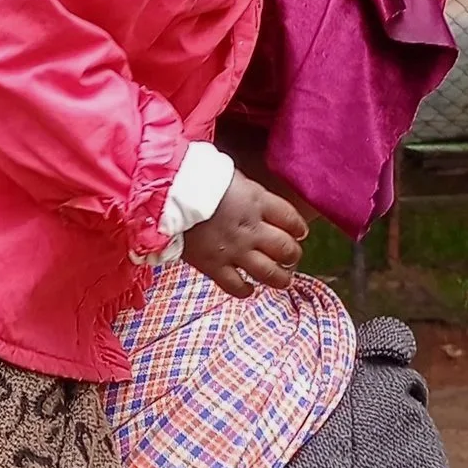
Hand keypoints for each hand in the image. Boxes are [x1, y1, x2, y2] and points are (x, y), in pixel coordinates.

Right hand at [181, 174, 307, 297]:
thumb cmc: (197, 177)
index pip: (291, 219)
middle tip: (290, 257)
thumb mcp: (232, 176)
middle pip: (286, 249)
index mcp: (258, 202)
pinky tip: (249, 289)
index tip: (300, 233)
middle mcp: (252, 229)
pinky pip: (236, 286)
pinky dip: (245, 291)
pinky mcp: (214, 266)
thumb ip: (248, 193)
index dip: (298, 228)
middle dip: (293, 255)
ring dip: (280, 278)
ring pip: (269, 272)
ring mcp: (234, 250)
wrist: (168, 193)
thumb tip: (255, 199)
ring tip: (283, 279)